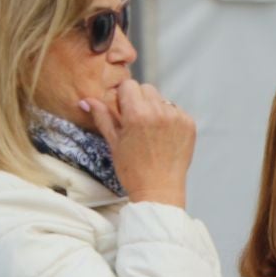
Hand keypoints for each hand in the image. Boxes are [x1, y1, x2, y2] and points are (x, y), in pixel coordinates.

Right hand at [83, 80, 194, 207]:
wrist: (159, 191)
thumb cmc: (133, 170)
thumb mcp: (113, 141)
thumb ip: (102, 117)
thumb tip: (86, 100)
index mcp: (137, 113)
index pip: (129, 85)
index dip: (123, 97)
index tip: (122, 111)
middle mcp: (159, 112)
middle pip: (146, 89)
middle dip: (138, 100)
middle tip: (135, 122)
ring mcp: (177, 118)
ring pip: (162, 99)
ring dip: (154, 109)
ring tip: (150, 132)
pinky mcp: (189, 125)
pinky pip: (176, 111)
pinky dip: (169, 118)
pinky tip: (163, 136)